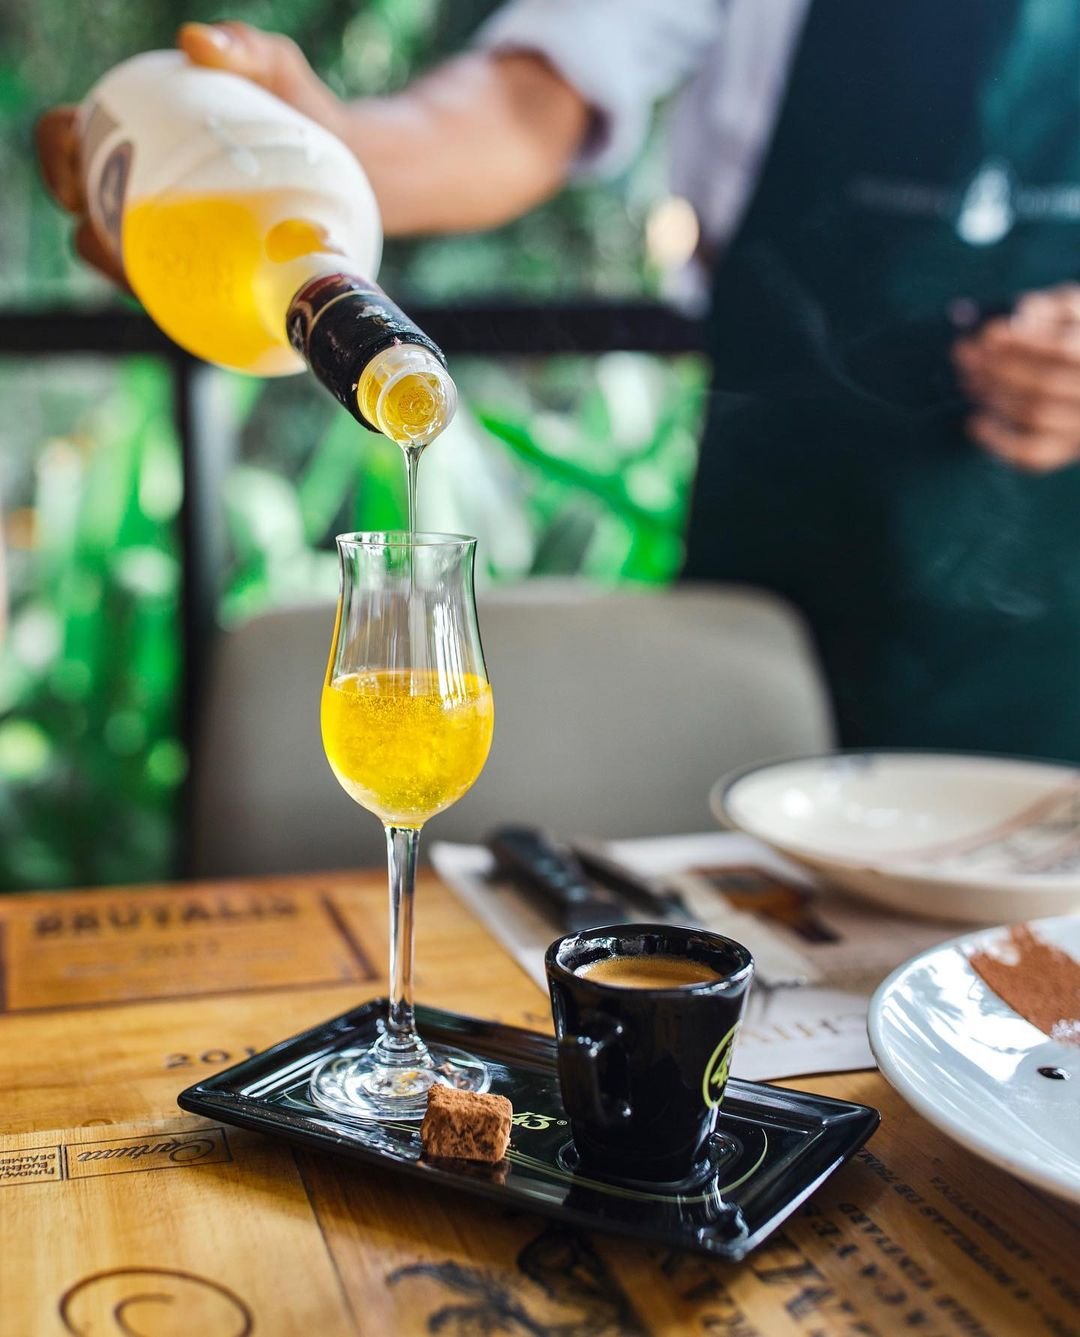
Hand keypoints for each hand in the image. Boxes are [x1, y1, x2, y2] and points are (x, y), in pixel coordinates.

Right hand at [35, 22, 345, 286]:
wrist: (354, 166)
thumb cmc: (299, 108)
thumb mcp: (274, 68)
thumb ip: (241, 46)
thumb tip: (195, 43)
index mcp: (137, 139)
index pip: (67, 144)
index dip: (57, 162)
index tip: (78, 184)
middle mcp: (144, 194)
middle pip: (88, 223)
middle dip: (92, 237)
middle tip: (124, 242)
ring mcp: (176, 241)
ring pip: (128, 270)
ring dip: (129, 281)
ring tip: (156, 281)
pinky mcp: (211, 279)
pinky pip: (180, 302)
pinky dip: (177, 307)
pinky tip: (195, 310)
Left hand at [952, 285, 1079, 472]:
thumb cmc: (1074, 331)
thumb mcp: (1070, 309)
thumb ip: (1049, 306)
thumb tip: (1021, 313)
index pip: (1064, 350)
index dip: (1021, 341)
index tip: (986, 333)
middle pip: (1044, 384)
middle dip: (997, 368)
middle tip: (963, 354)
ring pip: (1035, 415)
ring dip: (993, 396)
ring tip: (968, 379)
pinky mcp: (1068, 450)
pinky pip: (1032, 455)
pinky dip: (998, 442)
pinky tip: (974, 422)